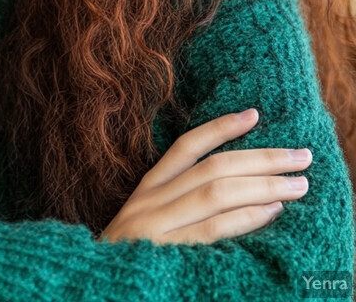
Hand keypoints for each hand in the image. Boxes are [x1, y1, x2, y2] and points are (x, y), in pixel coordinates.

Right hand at [98, 109, 311, 244]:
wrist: (98, 287)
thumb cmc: (130, 260)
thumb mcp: (146, 225)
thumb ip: (177, 205)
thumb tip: (236, 187)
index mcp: (146, 190)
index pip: (186, 148)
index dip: (220, 128)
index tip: (254, 115)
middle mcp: (150, 200)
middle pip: (211, 167)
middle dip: (260, 158)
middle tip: (301, 155)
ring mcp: (157, 225)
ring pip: (216, 192)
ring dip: (263, 184)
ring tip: (298, 183)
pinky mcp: (166, 250)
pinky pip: (213, 228)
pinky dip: (246, 216)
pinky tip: (273, 211)